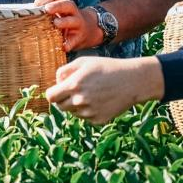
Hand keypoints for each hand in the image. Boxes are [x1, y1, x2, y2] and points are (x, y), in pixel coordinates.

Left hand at [35, 0, 102, 51]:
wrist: (89, 31)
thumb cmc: (67, 21)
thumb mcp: (59, 13)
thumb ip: (45, 12)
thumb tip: (25, 13)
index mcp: (64, 4)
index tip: (36, 5)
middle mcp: (72, 12)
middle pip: (67, 4)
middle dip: (57, 5)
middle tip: (46, 9)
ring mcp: (78, 24)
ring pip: (73, 20)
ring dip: (64, 22)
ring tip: (56, 24)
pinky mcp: (79, 38)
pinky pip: (74, 41)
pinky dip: (68, 44)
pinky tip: (63, 46)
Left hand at [46, 56, 163, 124]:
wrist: (132, 81)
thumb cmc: (107, 68)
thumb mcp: (84, 62)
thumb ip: (64, 71)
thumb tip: (56, 83)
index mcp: (74, 85)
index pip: (51, 96)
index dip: (53, 93)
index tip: (58, 90)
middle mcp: (79, 101)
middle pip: (60, 106)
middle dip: (64, 99)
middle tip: (77, 90)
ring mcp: (89, 112)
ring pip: (73, 112)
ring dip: (77, 105)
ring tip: (92, 93)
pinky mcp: (98, 120)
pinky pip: (85, 118)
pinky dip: (89, 111)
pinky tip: (100, 101)